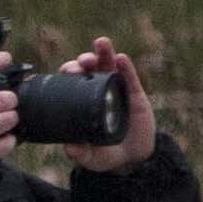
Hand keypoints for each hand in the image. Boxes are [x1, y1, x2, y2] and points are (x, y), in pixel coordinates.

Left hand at [64, 34, 159, 172]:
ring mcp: (117, 90)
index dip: (69, 73)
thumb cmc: (106, 154)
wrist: (133, 158)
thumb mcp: (91, 157)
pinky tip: (121, 58)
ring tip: (101, 43)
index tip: (67, 72)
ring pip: (110, 66)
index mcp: (82, 101)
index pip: (72, 81)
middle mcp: (98, 91)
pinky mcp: (135, 94)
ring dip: (104, 53)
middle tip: (82, 62)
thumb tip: (69, 147)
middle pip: (89, 69)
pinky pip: (130, 77)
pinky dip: (126, 67)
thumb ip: (80, 154)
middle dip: (83, 61)